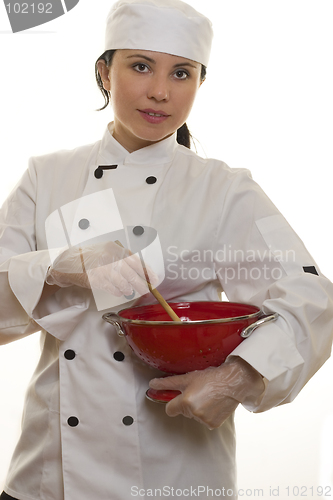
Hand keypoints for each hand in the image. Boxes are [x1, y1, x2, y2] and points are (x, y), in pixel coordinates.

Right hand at [46, 241, 157, 295]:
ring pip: (122, 281)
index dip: (146, 271)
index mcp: (114, 248)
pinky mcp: (95, 278)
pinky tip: (120, 292)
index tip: (154, 279)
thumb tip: (139, 271)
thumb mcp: (106, 251)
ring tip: (130, 291)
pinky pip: (111, 287)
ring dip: (128, 288)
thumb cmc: (89, 257)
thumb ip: (120, 258)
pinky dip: (117, 291)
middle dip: (140, 283)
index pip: (135, 260)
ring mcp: (102, 268)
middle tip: (146, 290)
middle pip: (131, 272)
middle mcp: (109, 256)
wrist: (68, 262)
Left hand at [149, 357, 264, 429]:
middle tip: (198, 391)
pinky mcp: (213, 425)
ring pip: (194, 416)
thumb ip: (168, 383)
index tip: (178, 397)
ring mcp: (204, 420)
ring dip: (198, 408)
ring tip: (208, 396)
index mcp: (186, 402)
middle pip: (183, 411)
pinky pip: (204, 421)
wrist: (233, 383)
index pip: (169, 409)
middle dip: (187, 403)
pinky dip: (207, 414)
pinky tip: (213, 403)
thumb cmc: (211, 378)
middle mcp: (194, 413)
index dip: (173, 401)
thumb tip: (152, 384)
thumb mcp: (187, 377)